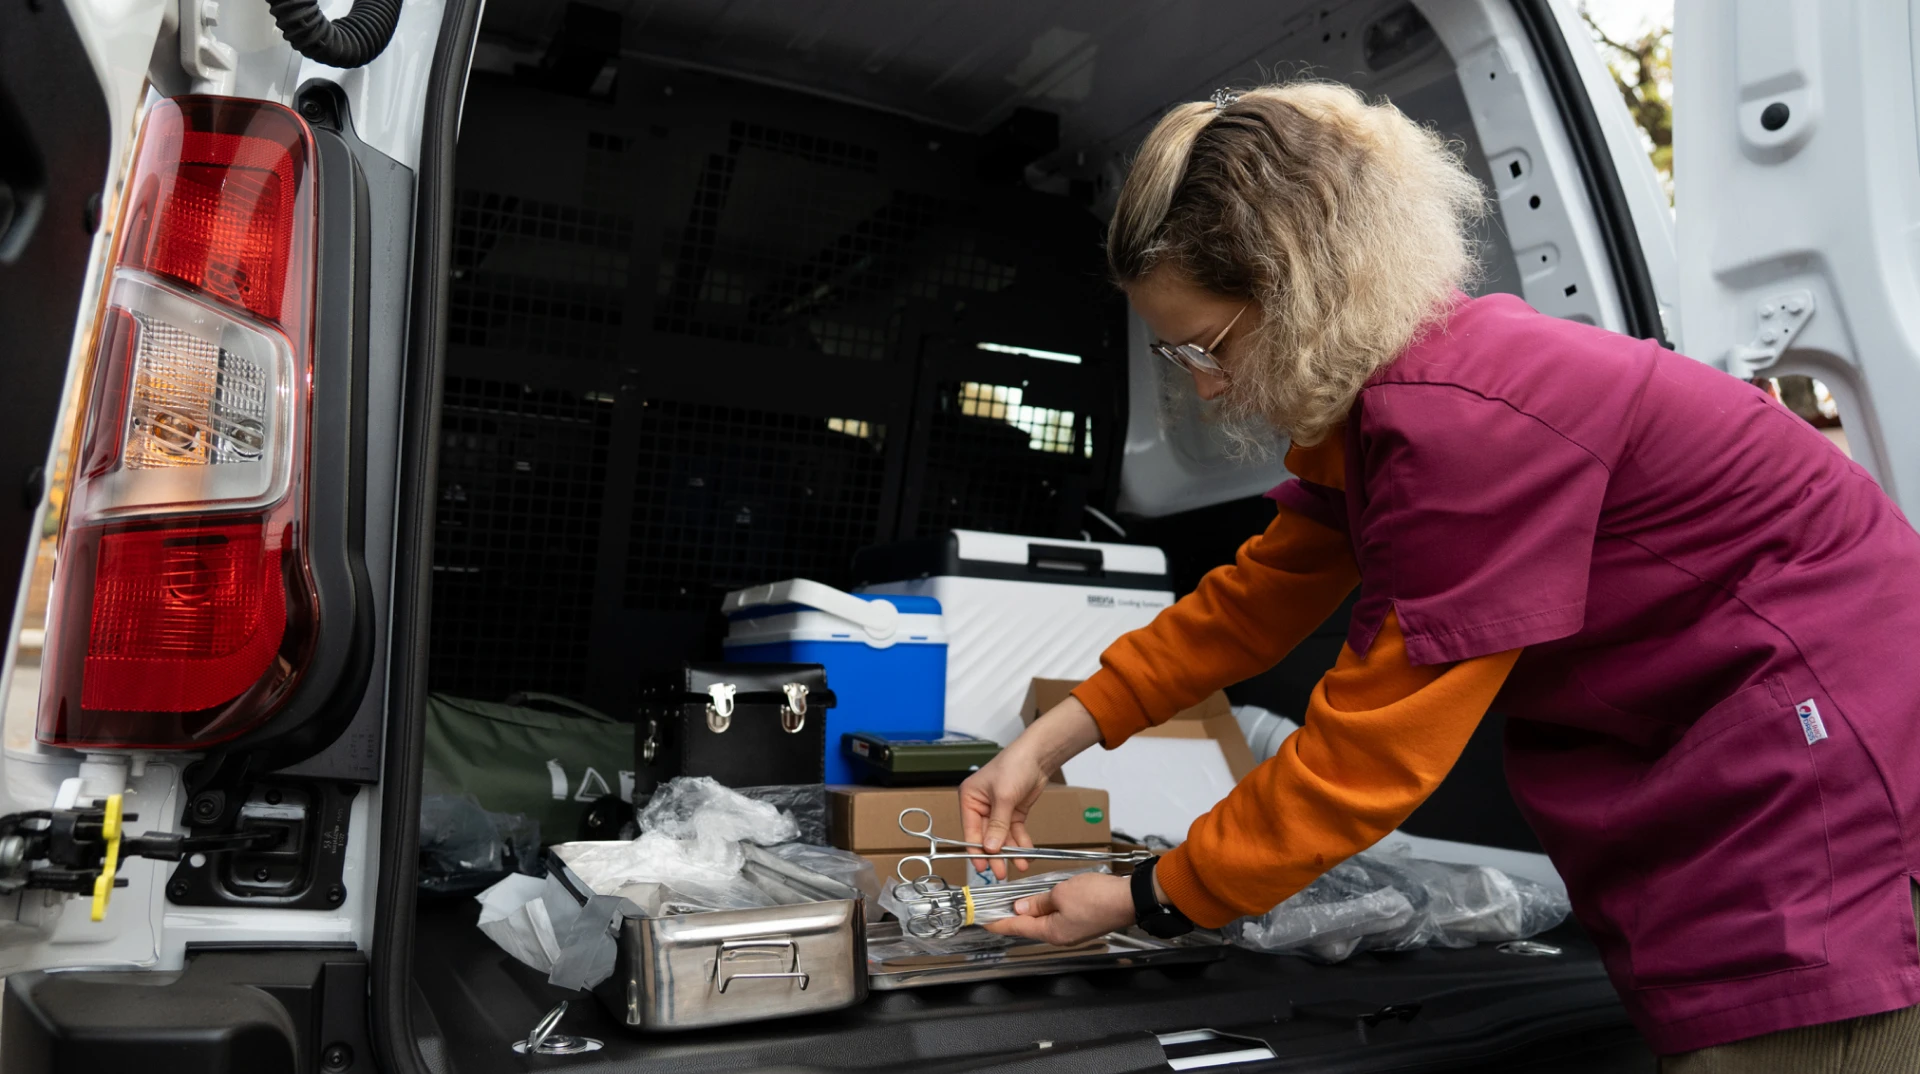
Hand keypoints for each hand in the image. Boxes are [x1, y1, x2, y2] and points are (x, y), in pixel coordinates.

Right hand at [957, 747, 1046, 877]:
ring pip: (1002, 837)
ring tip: (1019, 866)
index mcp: (969, 799)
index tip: (983, 866)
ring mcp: (997, 811)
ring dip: (1011, 852)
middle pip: (987, 837)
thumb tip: (991, 848)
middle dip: (996, 855)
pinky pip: (1014, 832)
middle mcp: (981, 806)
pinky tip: (1026, 855)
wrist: (1038, 756)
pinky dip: (1020, 843)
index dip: (976, 850)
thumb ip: (998, 825)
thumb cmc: (1014, 766)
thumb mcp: (1004, 797)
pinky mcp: (1013, 812)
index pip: (970, 830)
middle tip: (1001, 873)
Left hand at [982, 872, 1135, 945]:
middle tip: (995, 908)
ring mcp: (1072, 932)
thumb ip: (1038, 901)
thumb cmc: (1099, 898)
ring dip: (1029, 913)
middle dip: (1011, 917)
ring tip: (1015, 901)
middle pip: (1028, 927)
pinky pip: (1056, 919)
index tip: (984, 921)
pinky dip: (1045, 910)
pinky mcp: (1081, 925)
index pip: (1016, 928)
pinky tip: (1041, 901)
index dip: (998, 923)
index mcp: (1052, 932)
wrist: (1129, 899)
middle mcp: (1060, 937)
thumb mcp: (1061, 893)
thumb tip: (1021, 907)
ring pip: (1043, 922)